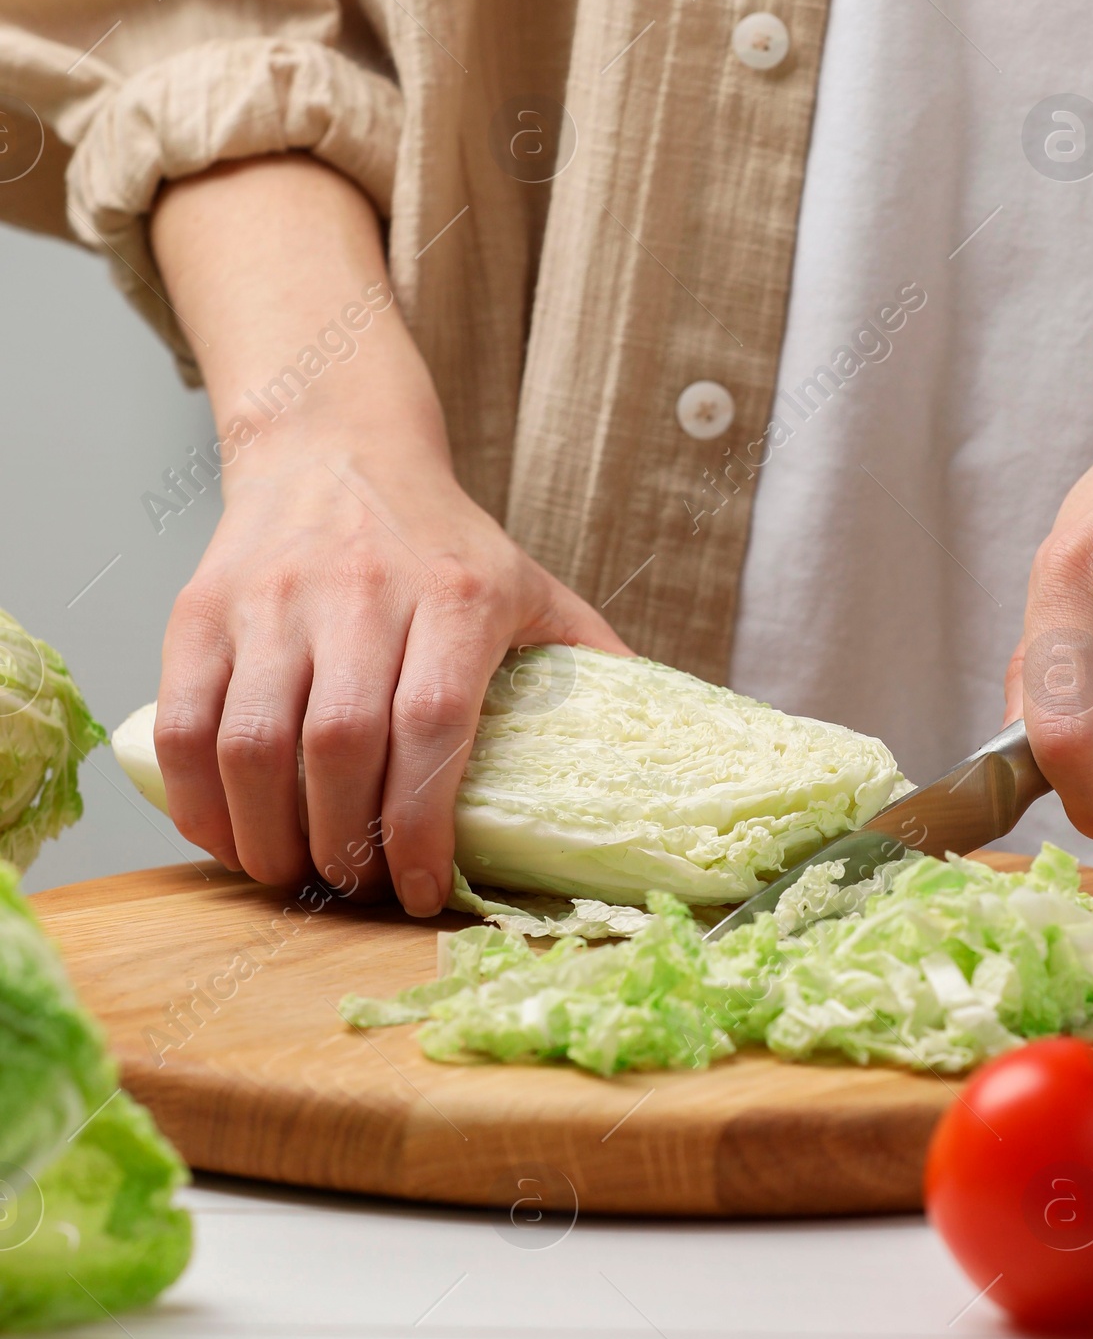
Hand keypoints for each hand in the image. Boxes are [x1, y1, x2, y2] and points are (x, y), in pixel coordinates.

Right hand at [148, 154, 623, 911]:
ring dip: (269, 834)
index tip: (419, 891)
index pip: (434, 725)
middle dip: (344, 842)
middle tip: (354, 886)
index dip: (422, 826)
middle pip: (338, 745)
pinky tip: (229, 837)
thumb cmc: (441, 541)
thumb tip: (663, 750)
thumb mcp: (528, 585)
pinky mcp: (202, 609)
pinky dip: (199, 800)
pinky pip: (183, 723)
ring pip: (252, 743)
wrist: (336, 447)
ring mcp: (273, 600)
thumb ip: (586, 661)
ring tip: (294, 872)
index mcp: (457, 596)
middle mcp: (361, 592)